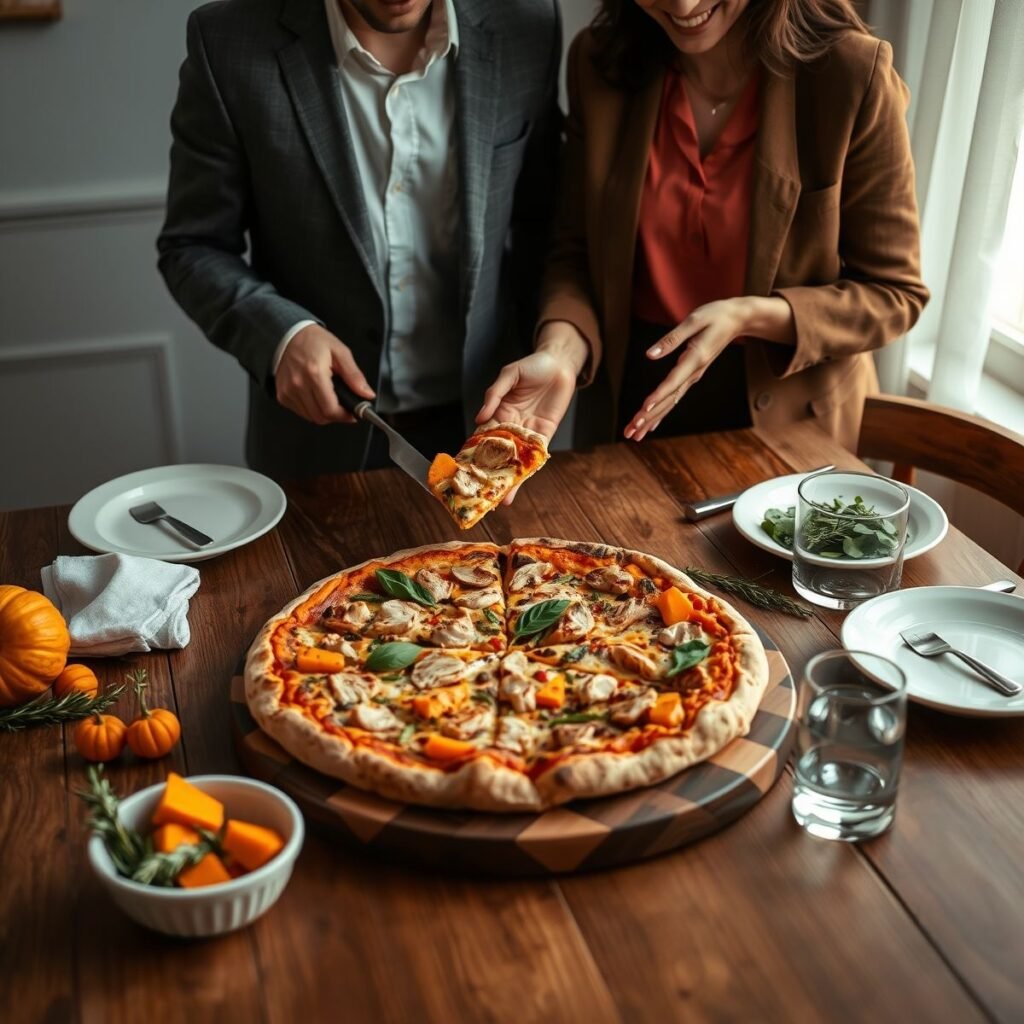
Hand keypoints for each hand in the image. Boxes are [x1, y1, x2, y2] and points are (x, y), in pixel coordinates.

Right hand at [275, 323, 374, 424]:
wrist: (289, 335)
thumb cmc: (314, 341)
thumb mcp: (341, 352)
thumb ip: (355, 376)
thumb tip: (367, 394)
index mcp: (315, 373)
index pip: (330, 409)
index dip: (344, 416)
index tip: (352, 414)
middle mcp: (298, 384)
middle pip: (320, 417)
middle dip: (336, 416)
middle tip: (343, 406)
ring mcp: (288, 391)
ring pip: (311, 417)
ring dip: (323, 413)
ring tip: (329, 398)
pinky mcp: (282, 394)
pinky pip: (301, 412)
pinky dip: (311, 409)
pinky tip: (316, 396)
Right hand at [476, 321, 588, 503]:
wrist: (560, 364)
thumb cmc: (532, 366)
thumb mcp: (509, 375)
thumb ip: (494, 394)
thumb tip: (481, 417)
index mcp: (497, 412)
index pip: (481, 436)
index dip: (471, 452)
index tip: (461, 470)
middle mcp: (510, 426)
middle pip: (497, 454)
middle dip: (489, 473)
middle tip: (480, 494)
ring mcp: (527, 432)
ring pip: (515, 459)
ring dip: (509, 479)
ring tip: (500, 500)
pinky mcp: (544, 434)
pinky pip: (535, 455)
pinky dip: (528, 470)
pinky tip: (520, 484)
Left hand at [623, 298, 751, 441]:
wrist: (737, 319)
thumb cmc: (716, 315)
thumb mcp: (694, 320)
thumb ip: (671, 339)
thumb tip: (650, 354)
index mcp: (695, 359)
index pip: (673, 382)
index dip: (658, 396)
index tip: (644, 410)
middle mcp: (694, 373)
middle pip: (669, 400)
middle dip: (649, 417)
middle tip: (631, 432)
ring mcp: (693, 377)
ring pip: (670, 403)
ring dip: (651, 420)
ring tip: (634, 434)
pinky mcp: (691, 377)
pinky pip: (674, 399)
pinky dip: (661, 413)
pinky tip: (651, 425)